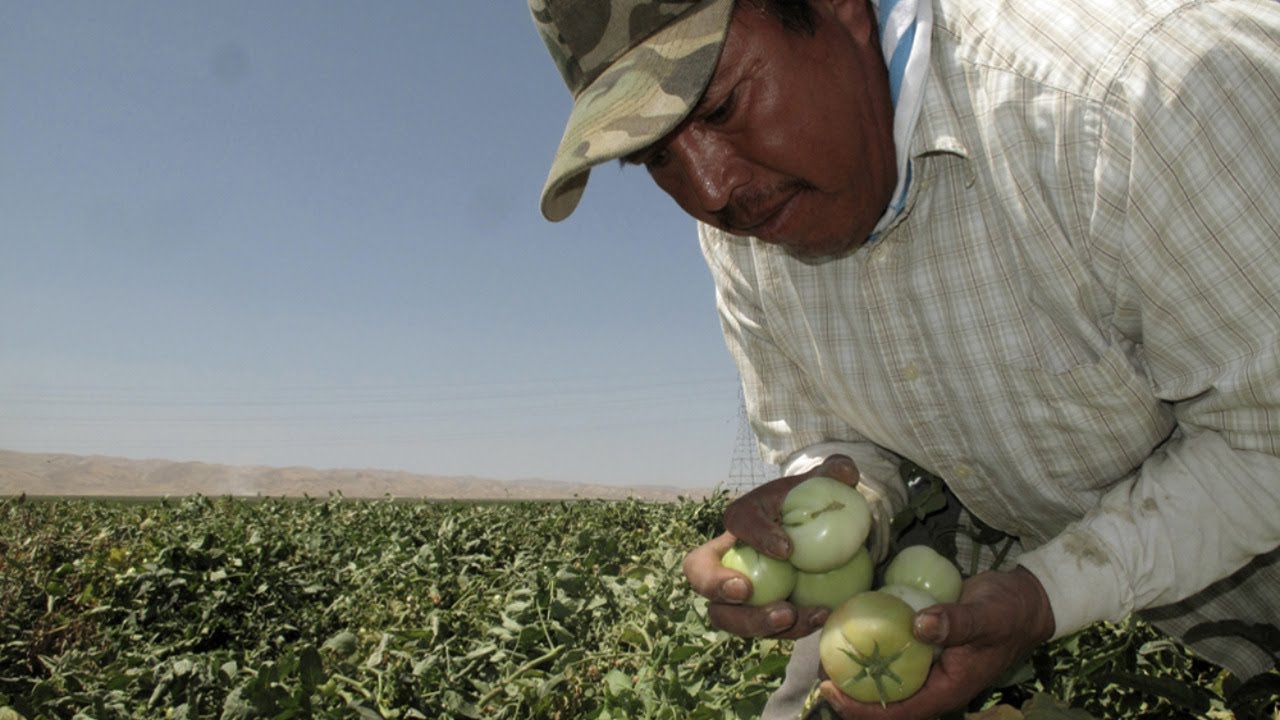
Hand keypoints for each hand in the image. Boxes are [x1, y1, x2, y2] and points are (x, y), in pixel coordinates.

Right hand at [681, 455, 860, 638]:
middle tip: (748, 592)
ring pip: (727, 616)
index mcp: (740, 519)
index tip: (787, 549)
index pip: (737, 523)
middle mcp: (726, 559)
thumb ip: (832, 473)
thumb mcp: (818, 486)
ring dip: (755, 621)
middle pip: (702, 578)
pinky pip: (763, 630)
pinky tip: (819, 617)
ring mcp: (736, 595)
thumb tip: (846, 472)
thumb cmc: (806, 510)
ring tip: (791, 616)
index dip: (755, 536)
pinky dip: (789, 629)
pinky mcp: (757, 617)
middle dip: (718, 587)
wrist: (810, 540)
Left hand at [819, 567, 1055, 718]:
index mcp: (948, 689)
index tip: (830, 690)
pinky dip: (873, 644)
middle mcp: (934, 682)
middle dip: (851, 692)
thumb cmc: (1010, 612)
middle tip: (819, 670)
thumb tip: (919, 625)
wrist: (1026, 599)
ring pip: (887, 677)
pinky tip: (851, 625)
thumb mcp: (987, 616)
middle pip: (885, 700)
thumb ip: (957, 622)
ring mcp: (929, 665)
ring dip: (858, 670)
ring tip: (827, 650)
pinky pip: (894, 653)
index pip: (898, 712)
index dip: (861, 708)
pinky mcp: (925, 645)